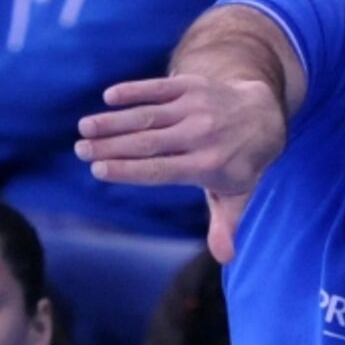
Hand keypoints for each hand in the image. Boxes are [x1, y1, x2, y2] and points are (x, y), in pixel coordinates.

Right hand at [75, 75, 286, 262]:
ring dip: (114, 120)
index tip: (98, 170)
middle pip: (148, 142)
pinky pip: (160, 88)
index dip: (129, 170)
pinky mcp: (193, 87)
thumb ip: (226, 224)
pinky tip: (110, 97)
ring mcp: (197, 108)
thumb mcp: (239, 196)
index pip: (161, 170)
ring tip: (85, 127)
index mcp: (208, 166)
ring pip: (149, 115)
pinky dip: (135, 90)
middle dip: (111, 146)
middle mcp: (202, 135)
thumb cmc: (242, 163)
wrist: (264, 115)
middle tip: (80, 149)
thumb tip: (226, 257)